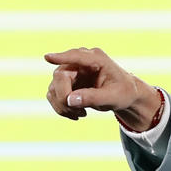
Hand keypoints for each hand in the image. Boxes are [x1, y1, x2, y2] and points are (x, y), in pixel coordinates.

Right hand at [43, 47, 160, 127]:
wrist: (123, 96)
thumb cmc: (122, 92)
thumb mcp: (113, 97)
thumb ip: (93, 97)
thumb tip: (70, 100)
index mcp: (96, 59)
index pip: (76, 56)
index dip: (61, 57)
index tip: (47, 57)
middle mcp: (80, 62)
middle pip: (60, 76)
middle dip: (64, 97)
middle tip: (80, 113)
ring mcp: (71, 72)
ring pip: (54, 88)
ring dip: (62, 106)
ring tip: (81, 114)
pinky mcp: (66, 83)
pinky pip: (53, 96)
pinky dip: (61, 108)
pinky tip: (76, 114)